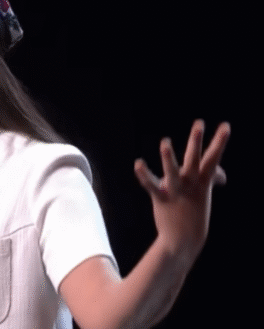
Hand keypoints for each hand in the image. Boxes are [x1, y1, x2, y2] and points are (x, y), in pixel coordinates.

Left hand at [134, 120, 230, 262]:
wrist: (184, 240)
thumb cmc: (194, 214)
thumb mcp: (204, 194)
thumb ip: (209, 180)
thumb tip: (221, 176)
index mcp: (203, 182)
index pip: (214, 158)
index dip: (220, 141)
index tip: (225, 125)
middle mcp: (191, 184)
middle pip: (195, 159)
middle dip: (196, 141)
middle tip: (198, 123)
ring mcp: (176, 191)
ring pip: (173, 171)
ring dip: (169, 158)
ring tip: (165, 143)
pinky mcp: (161, 198)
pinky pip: (151, 185)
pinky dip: (144, 175)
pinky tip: (138, 164)